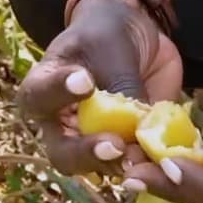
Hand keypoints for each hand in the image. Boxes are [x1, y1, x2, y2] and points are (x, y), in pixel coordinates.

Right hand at [16, 0, 183, 175]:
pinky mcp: (126, 147)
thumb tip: (141, 128)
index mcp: (44, 91)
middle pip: (64, 155)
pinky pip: (136, 165)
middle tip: (115, 144)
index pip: (38, 98)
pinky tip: (164, 157)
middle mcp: (62, 126)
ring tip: (144, 153)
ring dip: (124, 164)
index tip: (84, 81)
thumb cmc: (106, 35)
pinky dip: (150, 163)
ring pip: (100, 168)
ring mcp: (93, 142)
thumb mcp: (110, 48)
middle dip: (89, 153)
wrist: (132, 37)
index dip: (58, 93)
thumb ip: (120, 84)